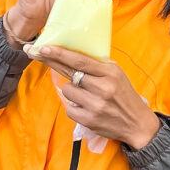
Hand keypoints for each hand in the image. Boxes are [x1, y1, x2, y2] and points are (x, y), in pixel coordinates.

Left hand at [27, 45, 160, 149]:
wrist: (136, 122)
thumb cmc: (124, 94)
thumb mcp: (116, 74)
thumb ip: (97, 65)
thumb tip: (70, 54)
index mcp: (109, 72)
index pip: (80, 60)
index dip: (60, 53)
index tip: (44, 47)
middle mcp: (102, 87)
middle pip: (69, 73)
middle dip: (50, 61)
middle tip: (34, 52)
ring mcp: (95, 104)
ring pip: (67, 90)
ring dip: (72, 91)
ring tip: (86, 95)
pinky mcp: (89, 120)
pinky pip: (68, 108)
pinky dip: (74, 106)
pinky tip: (86, 107)